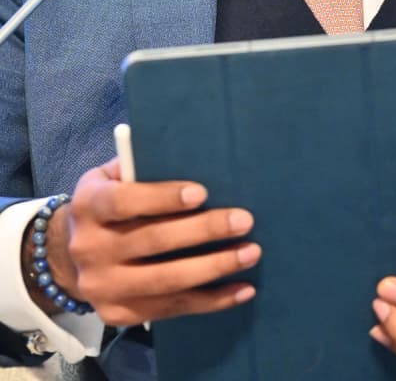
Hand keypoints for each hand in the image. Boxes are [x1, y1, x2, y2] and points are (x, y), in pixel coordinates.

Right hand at [23, 158, 260, 326]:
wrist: (69, 254)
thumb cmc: (108, 202)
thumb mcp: (112, 177)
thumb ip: (142, 168)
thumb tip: (196, 157)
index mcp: (88, 206)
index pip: (124, 202)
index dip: (163, 197)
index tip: (202, 193)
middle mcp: (90, 249)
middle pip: (153, 242)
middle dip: (203, 231)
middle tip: (244, 220)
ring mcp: (102, 287)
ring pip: (166, 280)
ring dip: (214, 267)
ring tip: (250, 253)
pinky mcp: (118, 315)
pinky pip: (170, 308)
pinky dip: (211, 301)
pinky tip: (242, 289)